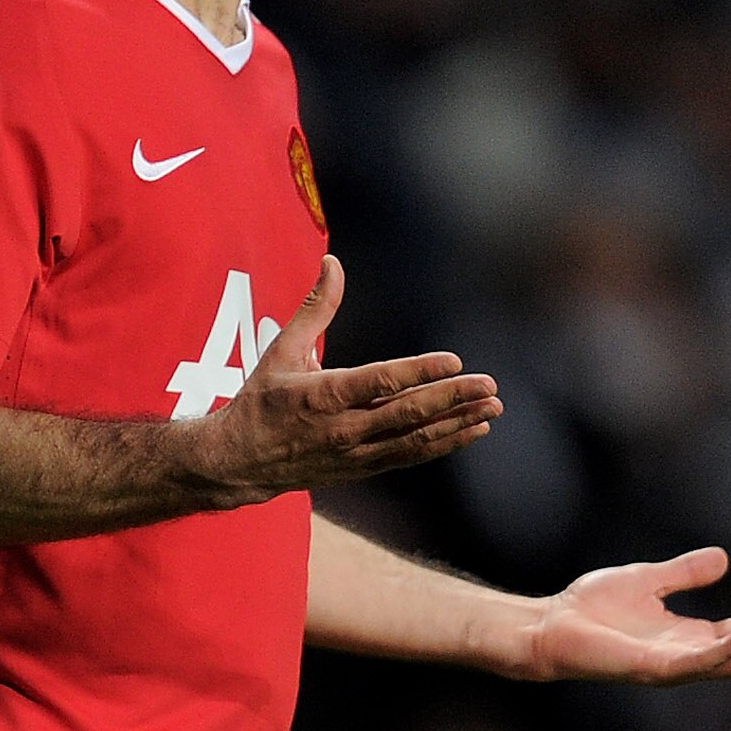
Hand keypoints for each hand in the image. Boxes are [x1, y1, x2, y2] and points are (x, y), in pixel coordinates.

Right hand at [186, 255, 500, 503]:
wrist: (239, 462)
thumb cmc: (261, 400)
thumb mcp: (281, 349)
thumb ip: (315, 307)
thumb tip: (332, 262)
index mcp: (323, 395)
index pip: (381, 382)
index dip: (420, 373)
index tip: (454, 361)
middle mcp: (343, 429)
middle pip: (408, 414)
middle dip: (452, 400)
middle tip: (489, 386)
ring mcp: (355, 454)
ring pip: (415, 441)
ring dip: (456, 425)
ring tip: (491, 409)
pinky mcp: (362, 468)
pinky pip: (409, 456)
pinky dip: (442, 445)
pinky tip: (470, 431)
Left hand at [519, 547, 730, 683]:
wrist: (550, 625)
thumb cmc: (591, 608)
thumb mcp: (648, 580)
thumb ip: (684, 573)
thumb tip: (724, 557)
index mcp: (687, 638)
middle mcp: (685, 656)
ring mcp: (672, 666)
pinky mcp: (653, 669)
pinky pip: (699, 664)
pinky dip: (726, 651)